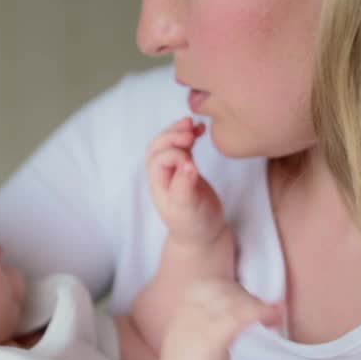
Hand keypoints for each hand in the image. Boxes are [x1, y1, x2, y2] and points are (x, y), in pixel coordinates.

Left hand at [146, 118, 224, 246]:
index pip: (159, 159)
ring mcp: (173, 170)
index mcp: (158, 184)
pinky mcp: (186, 168)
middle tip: (189, 130)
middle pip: (158, 146)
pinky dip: (190, 135)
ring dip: (178, 131)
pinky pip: (183, 146)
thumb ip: (185, 187)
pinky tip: (201, 129)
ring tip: (193, 124)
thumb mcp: (188, 210)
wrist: (203, 234)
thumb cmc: (193, 225)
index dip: (175, 155)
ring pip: (168, 143)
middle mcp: (162, 174)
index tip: (193, 161)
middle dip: (172, 135)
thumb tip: (188, 165)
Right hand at [158, 279, 281, 359]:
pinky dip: (261, 313)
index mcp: (184, 308)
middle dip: (250, 298)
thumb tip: (236, 316)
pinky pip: (241, 317)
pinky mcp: (213, 337)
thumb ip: (207, 324)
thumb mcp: (194, 338)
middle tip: (267, 313)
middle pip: (227, 290)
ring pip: (236, 301)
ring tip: (275, 316)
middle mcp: (190, 310)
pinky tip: (274, 318)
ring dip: (261, 306)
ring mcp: (200, 322)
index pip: (213, 286)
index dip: (235, 291)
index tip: (249, 304)